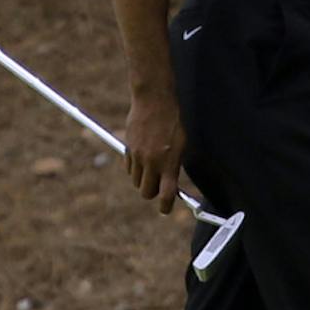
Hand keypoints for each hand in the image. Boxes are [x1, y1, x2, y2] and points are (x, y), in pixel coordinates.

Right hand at [124, 90, 187, 214]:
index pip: (166, 195)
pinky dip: (134, 167)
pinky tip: (142, 155)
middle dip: (152, 192)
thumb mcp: (181, 145)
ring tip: (150, 165)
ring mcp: (138, 156)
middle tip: (158, 184)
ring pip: (136, 182)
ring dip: (143, 179)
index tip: (165, 208)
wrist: (154, 100)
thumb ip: (174, 165)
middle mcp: (152, 162)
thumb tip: (170, 183)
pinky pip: (129, 168)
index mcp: (169, 163)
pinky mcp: (128, 149)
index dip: (165, 206)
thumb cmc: (172, 121)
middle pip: (146, 193)